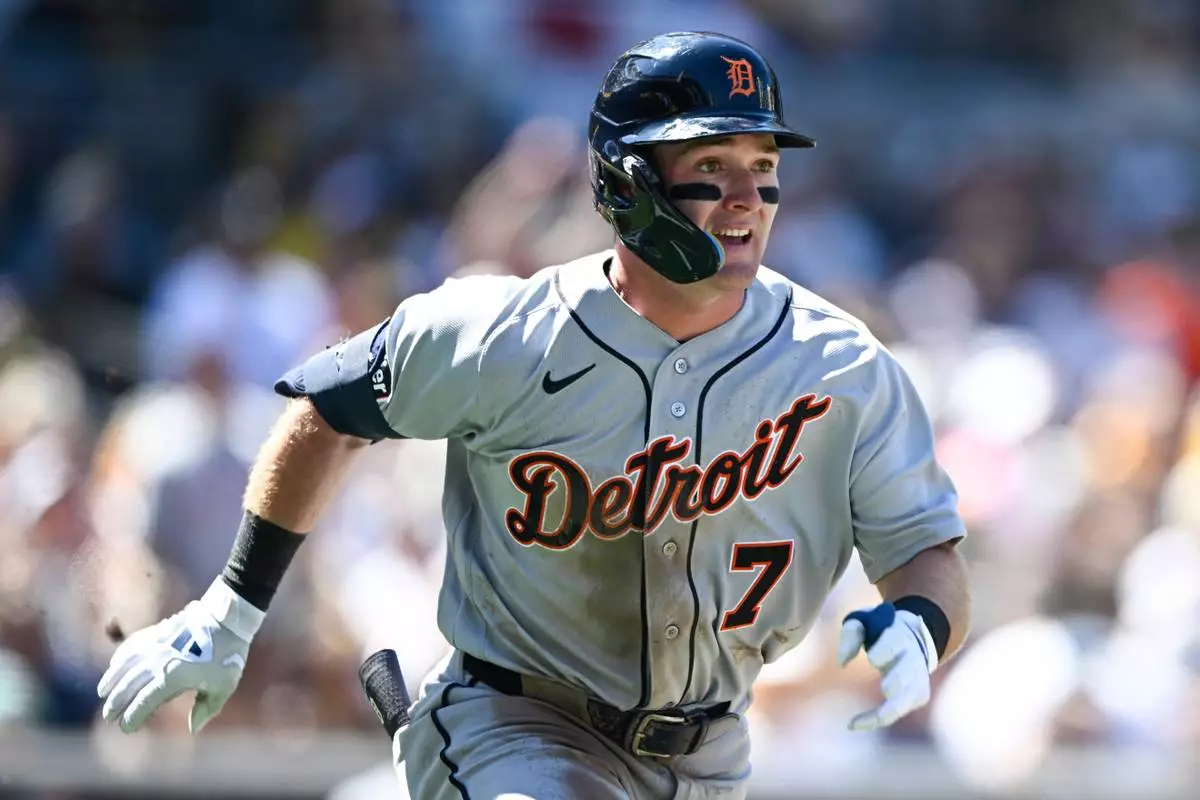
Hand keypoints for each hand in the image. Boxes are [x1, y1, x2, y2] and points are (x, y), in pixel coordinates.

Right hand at [97, 579, 262, 733]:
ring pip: (125, 664)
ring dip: (112, 679)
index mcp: (173, 678)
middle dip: (116, 702)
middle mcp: (159, 662)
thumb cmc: (228, 656)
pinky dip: (121, 656)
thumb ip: (206, 709)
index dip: (133, 716)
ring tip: (103, 692)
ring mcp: (156, 645)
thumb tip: (192, 729)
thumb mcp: (223, 687)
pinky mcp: (157, 632)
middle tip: (108, 716)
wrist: (227, 619)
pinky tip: (115, 664)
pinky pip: (132, 645)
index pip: (144, 702)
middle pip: (129, 685)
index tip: (126, 727)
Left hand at [837, 601, 937, 730]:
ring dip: (883, 713)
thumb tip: (841, 662)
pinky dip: (877, 719)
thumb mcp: (864, 621)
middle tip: (885, 689)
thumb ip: (851, 635)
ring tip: (853, 723)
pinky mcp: (919, 696)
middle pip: (906, 674)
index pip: (895, 643)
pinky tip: (855, 723)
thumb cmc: (880, 629)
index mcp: (900, 636)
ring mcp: (919, 680)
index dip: (885, 651)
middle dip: (897, 681)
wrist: (915, 636)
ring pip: (905, 702)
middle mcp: (913, 659)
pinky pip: (897, 713)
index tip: (872, 658)